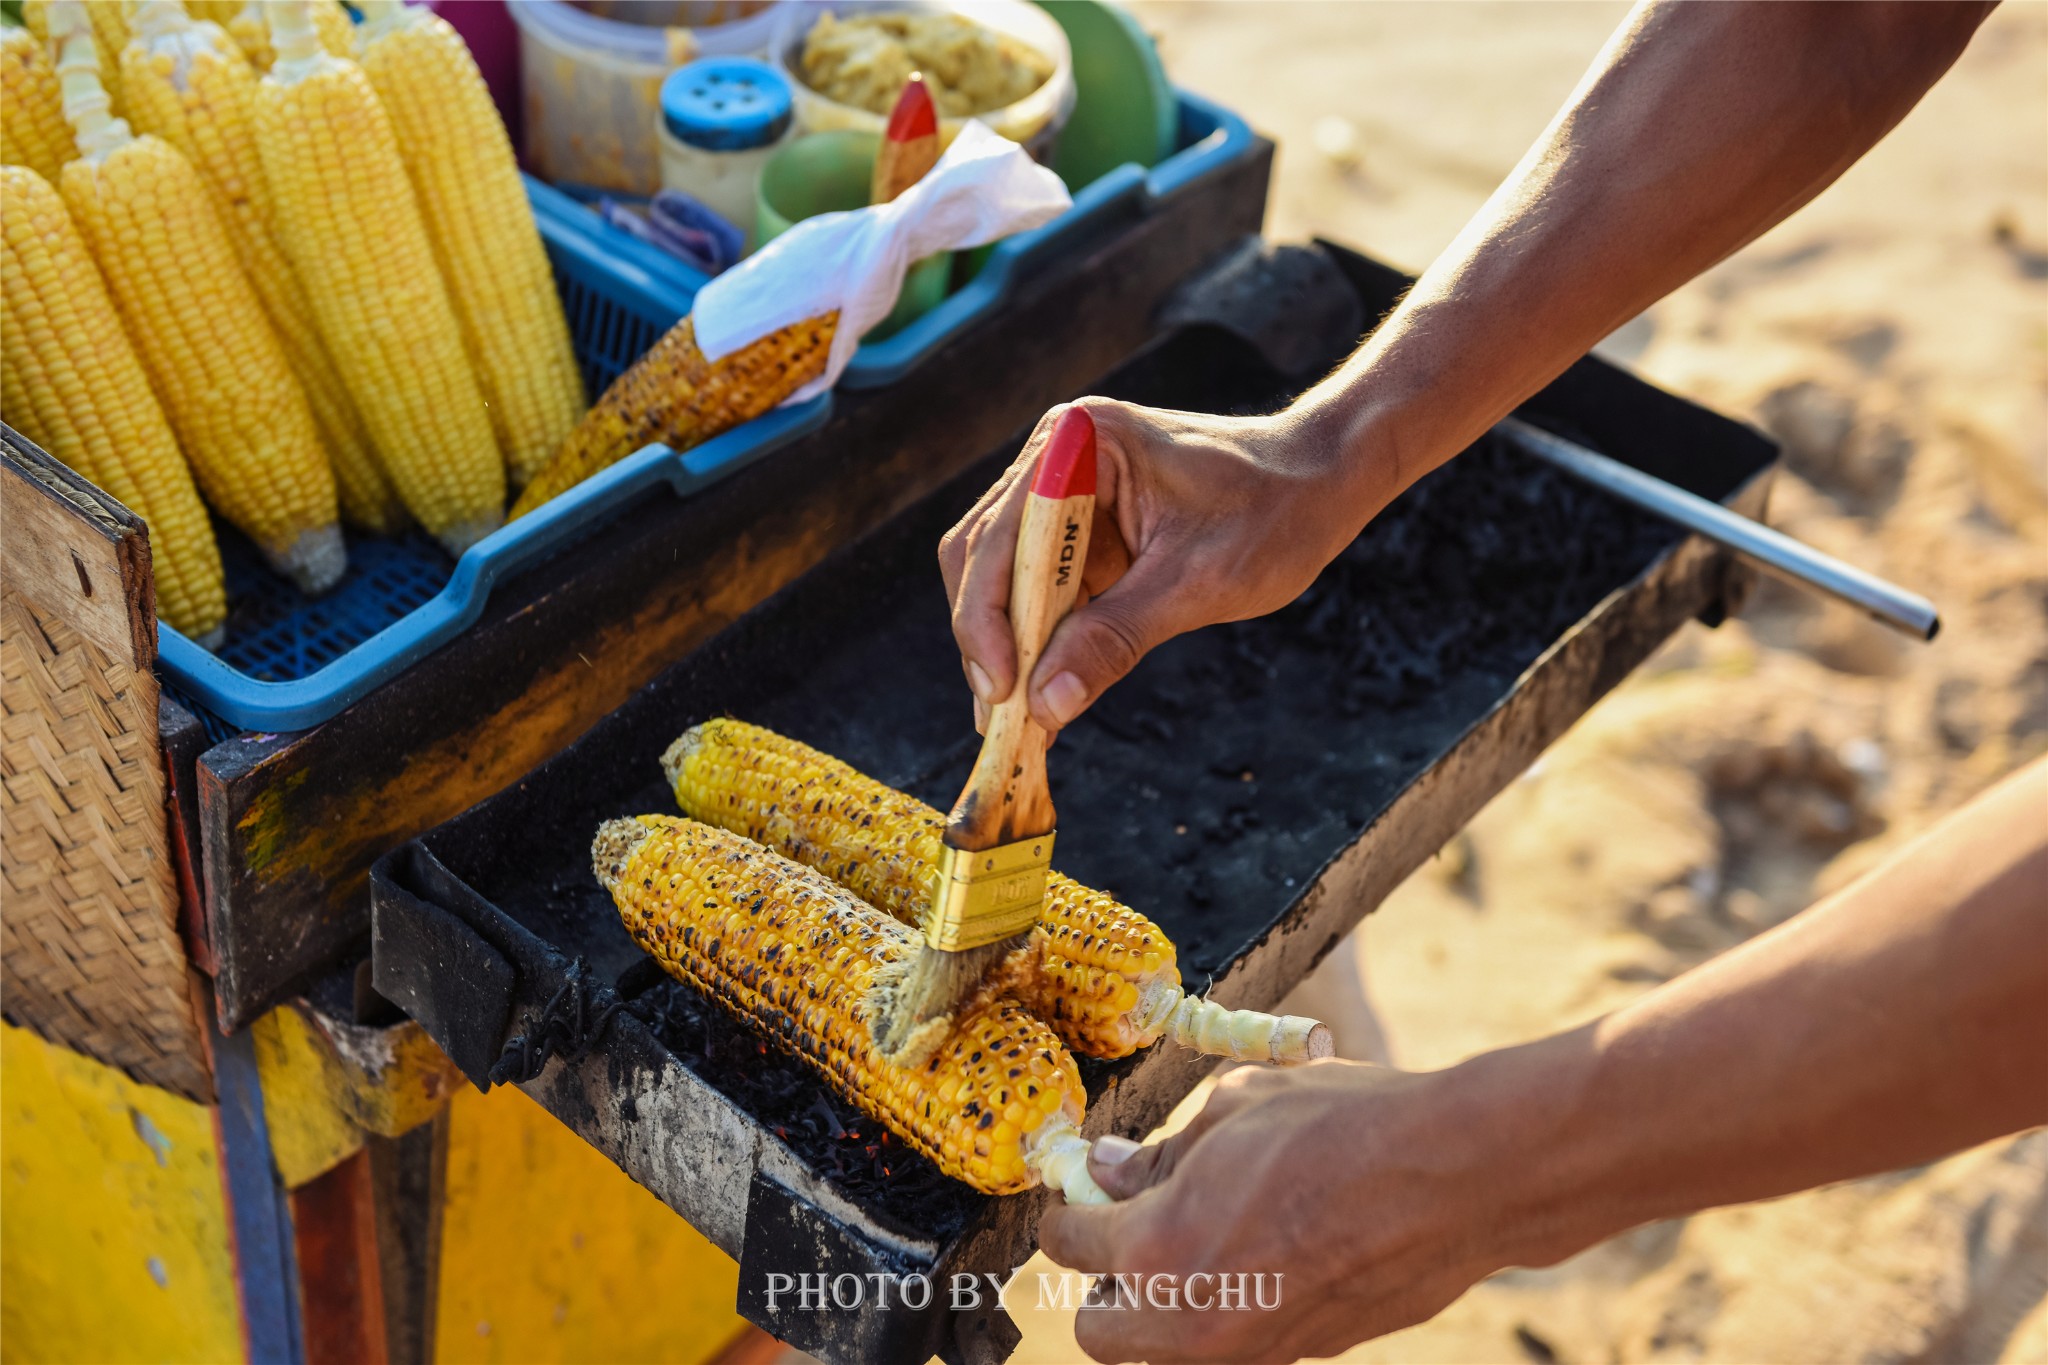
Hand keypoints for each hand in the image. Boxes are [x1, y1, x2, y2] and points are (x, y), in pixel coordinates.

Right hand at [938, 398, 1388, 734]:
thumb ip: (1115, 639)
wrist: (1322, 480)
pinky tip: (1044, 688)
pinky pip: (1039, 585)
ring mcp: (1065, 490)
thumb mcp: (1196, 583)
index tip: (1001, 690)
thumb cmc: (1273, 512)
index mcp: (1081, 444)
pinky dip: (1038, 637)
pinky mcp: (1082, 525)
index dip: (987, 620)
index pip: (1000, 539)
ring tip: (1015, 717)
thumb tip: (1045, 705)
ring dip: (1008, 643)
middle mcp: (1058, 456)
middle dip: (989, 638)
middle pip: (983, 555)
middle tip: (999, 718)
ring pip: (1001, 575)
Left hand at [1037, 1057, 1563, 1363]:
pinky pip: (1235, 1344)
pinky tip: (1265, 1254)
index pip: (1070, 1246)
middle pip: (1100, 1331)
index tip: (1086, 1194)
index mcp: (1157, 1250)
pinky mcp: (1306, 1354)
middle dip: (1105, 1282)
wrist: (1453, 1176)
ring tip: (1208, 1238)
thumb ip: (1160, 1155)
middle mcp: (1194, 1320)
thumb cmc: (1341, 1127)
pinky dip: (1228, 1309)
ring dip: (1166, 1305)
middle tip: (1137, 1228)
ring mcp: (1253, 1349)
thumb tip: (1110, 1171)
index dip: (1072, 1212)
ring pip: (1168, 1349)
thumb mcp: (1231, 1111)